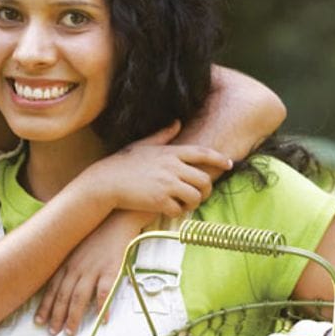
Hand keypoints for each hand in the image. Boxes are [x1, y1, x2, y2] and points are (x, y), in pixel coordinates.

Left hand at [34, 210, 151, 335]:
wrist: (118, 216)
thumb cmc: (97, 231)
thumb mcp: (77, 245)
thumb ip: (69, 262)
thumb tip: (62, 279)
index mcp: (67, 262)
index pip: (52, 288)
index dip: (45, 306)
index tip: (38, 321)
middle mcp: (77, 267)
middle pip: (63, 296)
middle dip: (56, 316)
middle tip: (52, 333)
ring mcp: (93, 269)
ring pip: (79, 298)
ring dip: (73, 317)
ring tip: (70, 333)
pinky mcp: (111, 269)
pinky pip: (105, 292)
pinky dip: (102, 308)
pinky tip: (101, 321)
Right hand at [88, 121, 232, 216]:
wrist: (105, 182)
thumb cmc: (122, 163)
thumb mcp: (143, 144)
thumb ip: (163, 135)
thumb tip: (177, 122)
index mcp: (170, 152)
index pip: (202, 153)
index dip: (219, 158)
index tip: (229, 164)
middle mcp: (172, 167)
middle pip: (204, 179)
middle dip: (206, 190)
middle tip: (199, 195)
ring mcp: (167, 184)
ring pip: (196, 196)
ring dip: (193, 203)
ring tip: (184, 204)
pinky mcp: (159, 200)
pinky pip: (180, 210)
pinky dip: (179, 212)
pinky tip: (171, 210)